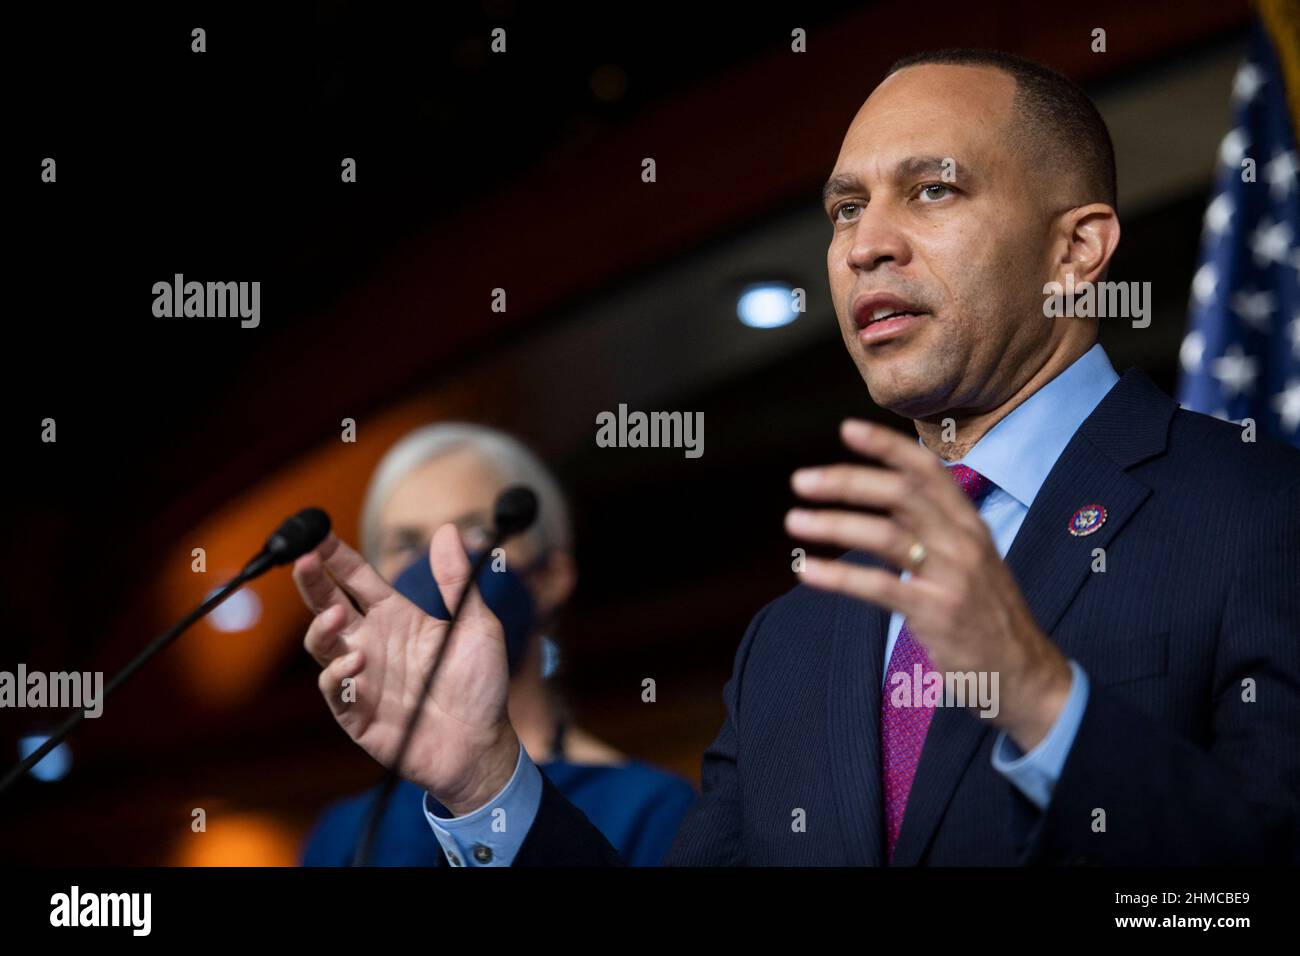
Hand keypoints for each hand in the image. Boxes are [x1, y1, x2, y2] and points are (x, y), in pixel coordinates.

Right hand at [292, 524, 519, 814]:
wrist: (482, 743)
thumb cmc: (480, 684)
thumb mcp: (477, 624)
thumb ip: (457, 580)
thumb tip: (447, 529)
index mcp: (396, 617)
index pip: (356, 579)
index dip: (335, 557)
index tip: (318, 533)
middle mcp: (372, 642)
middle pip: (327, 605)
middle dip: (311, 582)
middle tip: (302, 559)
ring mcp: (361, 677)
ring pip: (321, 644)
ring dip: (321, 626)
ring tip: (337, 613)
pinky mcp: (357, 712)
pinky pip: (333, 688)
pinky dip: (338, 672)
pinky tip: (357, 661)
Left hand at [784, 419, 1071, 749]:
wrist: (1025, 672)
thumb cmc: (985, 613)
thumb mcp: (968, 560)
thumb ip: (929, 529)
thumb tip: (878, 500)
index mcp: (969, 523)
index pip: (927, 470)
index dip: (886, 445)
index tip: (846, 429)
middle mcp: (963, 542)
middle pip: (900, 495)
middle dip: (846, 482)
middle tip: (801, 480)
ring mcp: (951, 576)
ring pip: (886, 535)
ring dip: (834, 524)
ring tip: (794, 521)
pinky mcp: (936, 612)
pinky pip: (878, 587)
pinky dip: (837, 576)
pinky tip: (806, 570)